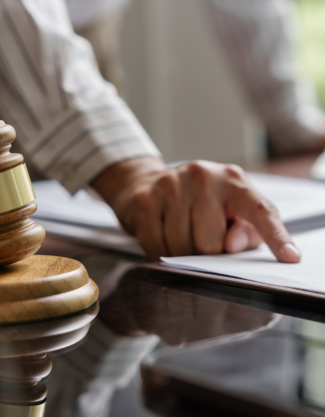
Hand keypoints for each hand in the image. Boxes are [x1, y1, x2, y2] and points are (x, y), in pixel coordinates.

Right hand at [91, 158, 300, 262]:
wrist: (147, 182)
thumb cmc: (196, 203)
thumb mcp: (228, 212)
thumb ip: (244, 231)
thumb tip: (232, 244)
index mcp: (233, 180)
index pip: (260, 210)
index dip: (276, 236)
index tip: (289, 258)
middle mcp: (202, 176)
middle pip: (212, 245)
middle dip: (205, 252)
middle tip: (197, 234)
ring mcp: (171, 185)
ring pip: (183, 249)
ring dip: (181, 252)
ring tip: (178, 231)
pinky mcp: (145, 199)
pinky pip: (157, 247)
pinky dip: (159, 251)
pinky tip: (160, 234)